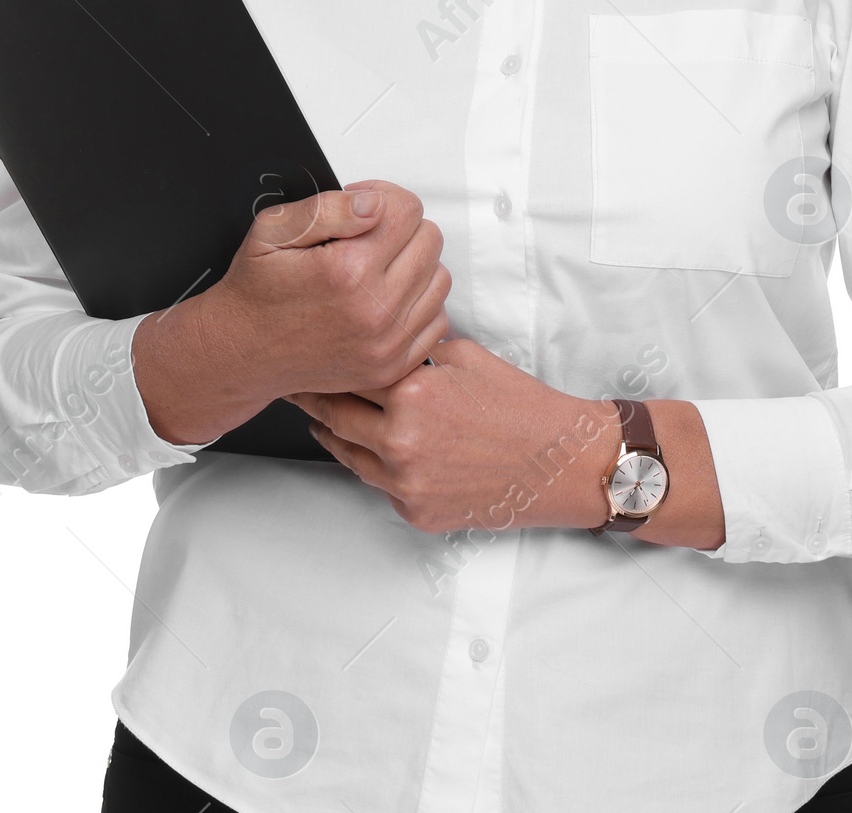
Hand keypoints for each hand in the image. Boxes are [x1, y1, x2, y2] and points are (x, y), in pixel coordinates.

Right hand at [133, 180, 450, 445]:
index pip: (408, 210)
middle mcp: (374, 309)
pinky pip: (437, 320)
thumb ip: (329, 208)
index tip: (362, 211)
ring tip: (378, 268)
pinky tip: (387, 299)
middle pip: (430, 240)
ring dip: (414, 265)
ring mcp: (387, 342)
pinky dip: (419, 305)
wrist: (243, 352)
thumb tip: (372, 203)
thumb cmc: (257, 292)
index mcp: (348, 270)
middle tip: (368, 238)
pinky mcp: (392, 365)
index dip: (383, 199)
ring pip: (439, 278)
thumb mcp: (273, 230)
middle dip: (401, 229)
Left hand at [288, 337, 620, 534]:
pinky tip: (369, 447)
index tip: (307, 357)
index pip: (350, 374)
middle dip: (313, 399)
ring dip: (332, 435)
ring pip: (348, 455)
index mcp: (412, 392)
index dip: (326, 363)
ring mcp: (405, 483)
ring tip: (318, 417)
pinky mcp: (415, 512)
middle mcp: (401, 440)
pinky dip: (372, 464)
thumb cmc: (519, 405)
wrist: (557, 462)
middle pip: (336, 416)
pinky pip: (377, 484)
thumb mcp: (465, 355)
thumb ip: (416, 350)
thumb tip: (382, 340)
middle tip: (294, 386)